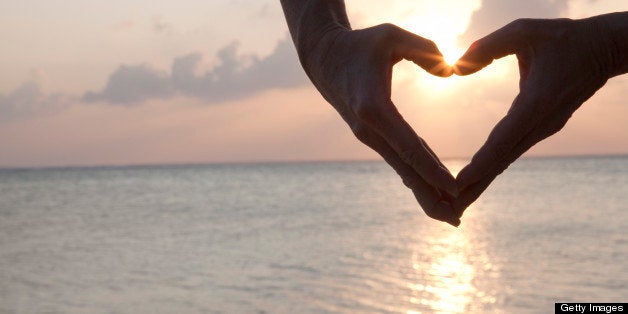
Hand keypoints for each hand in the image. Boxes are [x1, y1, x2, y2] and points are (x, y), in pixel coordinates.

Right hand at [301, 24, 459, 224]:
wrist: (324, 59)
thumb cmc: (360, 44)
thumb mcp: (392, 36)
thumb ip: (425, 50)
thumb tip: (451, 72)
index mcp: (374, 108)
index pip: (410, 146)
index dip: (433, 170)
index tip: (455, 190)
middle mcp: (370, 130)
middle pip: (405, 170)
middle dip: (431, 198)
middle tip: (456, 222)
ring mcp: (369, 136)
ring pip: (402, 170)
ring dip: (425, 194)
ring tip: (450, 216)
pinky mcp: (372, 136)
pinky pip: (399, 160)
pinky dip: (416, 178)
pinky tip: (431, 192)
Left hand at [452, 16, 620, 211]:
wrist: (604, 50)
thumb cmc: (564, 37)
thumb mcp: (525, 31)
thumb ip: (489, 47)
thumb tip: (456, 67)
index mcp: (537, 103)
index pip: (503, 138)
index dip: (481, 162)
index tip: (459, 184)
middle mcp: (540, 124)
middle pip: (501, 161)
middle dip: (474, 187)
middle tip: (448, 212)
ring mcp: (542, 129)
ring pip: (505, 161)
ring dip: (480, 184)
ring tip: (455, 207)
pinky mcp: (541, 128)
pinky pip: (510, 152)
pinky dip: (490, 168)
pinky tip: (474, 182)